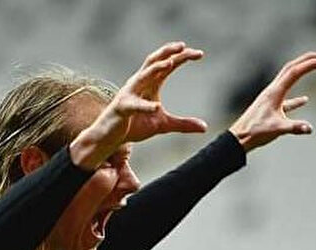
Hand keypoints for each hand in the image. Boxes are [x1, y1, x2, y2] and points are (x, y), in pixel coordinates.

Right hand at [71, 41, 207, 168]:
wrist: (111, 137)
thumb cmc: (134, 126)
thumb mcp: (163, 125)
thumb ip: (183, 124)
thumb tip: (204, 127)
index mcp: (150, 84)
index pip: (167, 65)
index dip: (182, 57)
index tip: (199, 54)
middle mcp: (139, 83)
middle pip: (154, 61)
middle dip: (168, 52)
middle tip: (184, 46)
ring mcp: (129, 94)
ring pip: (142, 76)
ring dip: (155, 69)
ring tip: (170, 63)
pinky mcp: (122, 108)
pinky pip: (134, 105)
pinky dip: (145, 106)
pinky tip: (156, 107)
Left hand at [228, 51, 315, 150]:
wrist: (238, 139)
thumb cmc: (255, 132)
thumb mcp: (277, 129)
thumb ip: (294, 127)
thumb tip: (309, 128)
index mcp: (275, 92)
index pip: (295, 72)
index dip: (311, 65)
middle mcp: (272, 91)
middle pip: (291, 68)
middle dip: (307, 60)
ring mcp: (271, 99)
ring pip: (288, 79)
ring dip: (302, 71)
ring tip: (315, 68)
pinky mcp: (271, 109)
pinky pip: (287, 99)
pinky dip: (297, 97)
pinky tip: (305, 99)